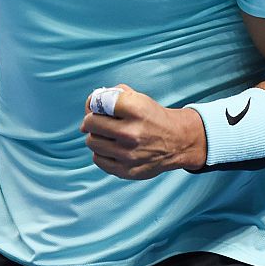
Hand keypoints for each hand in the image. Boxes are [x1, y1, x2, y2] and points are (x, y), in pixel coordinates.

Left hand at [80, 83, 207, 178]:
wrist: (177, 141)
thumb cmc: (152, 118)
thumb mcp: (138, 98)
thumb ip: (112, 95)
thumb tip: (87, 112)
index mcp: (136, 109)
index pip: (99, 102)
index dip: (95, 103)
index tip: (99, 107)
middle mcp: (132, 133)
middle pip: (90, 123)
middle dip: (91, 120)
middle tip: (99, 122)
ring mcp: (129, 154)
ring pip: (92, 142)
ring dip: (96, 137)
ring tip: (108, 136)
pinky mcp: (127, 170)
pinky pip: (98, 159)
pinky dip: (101, 153)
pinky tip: (112, 148)